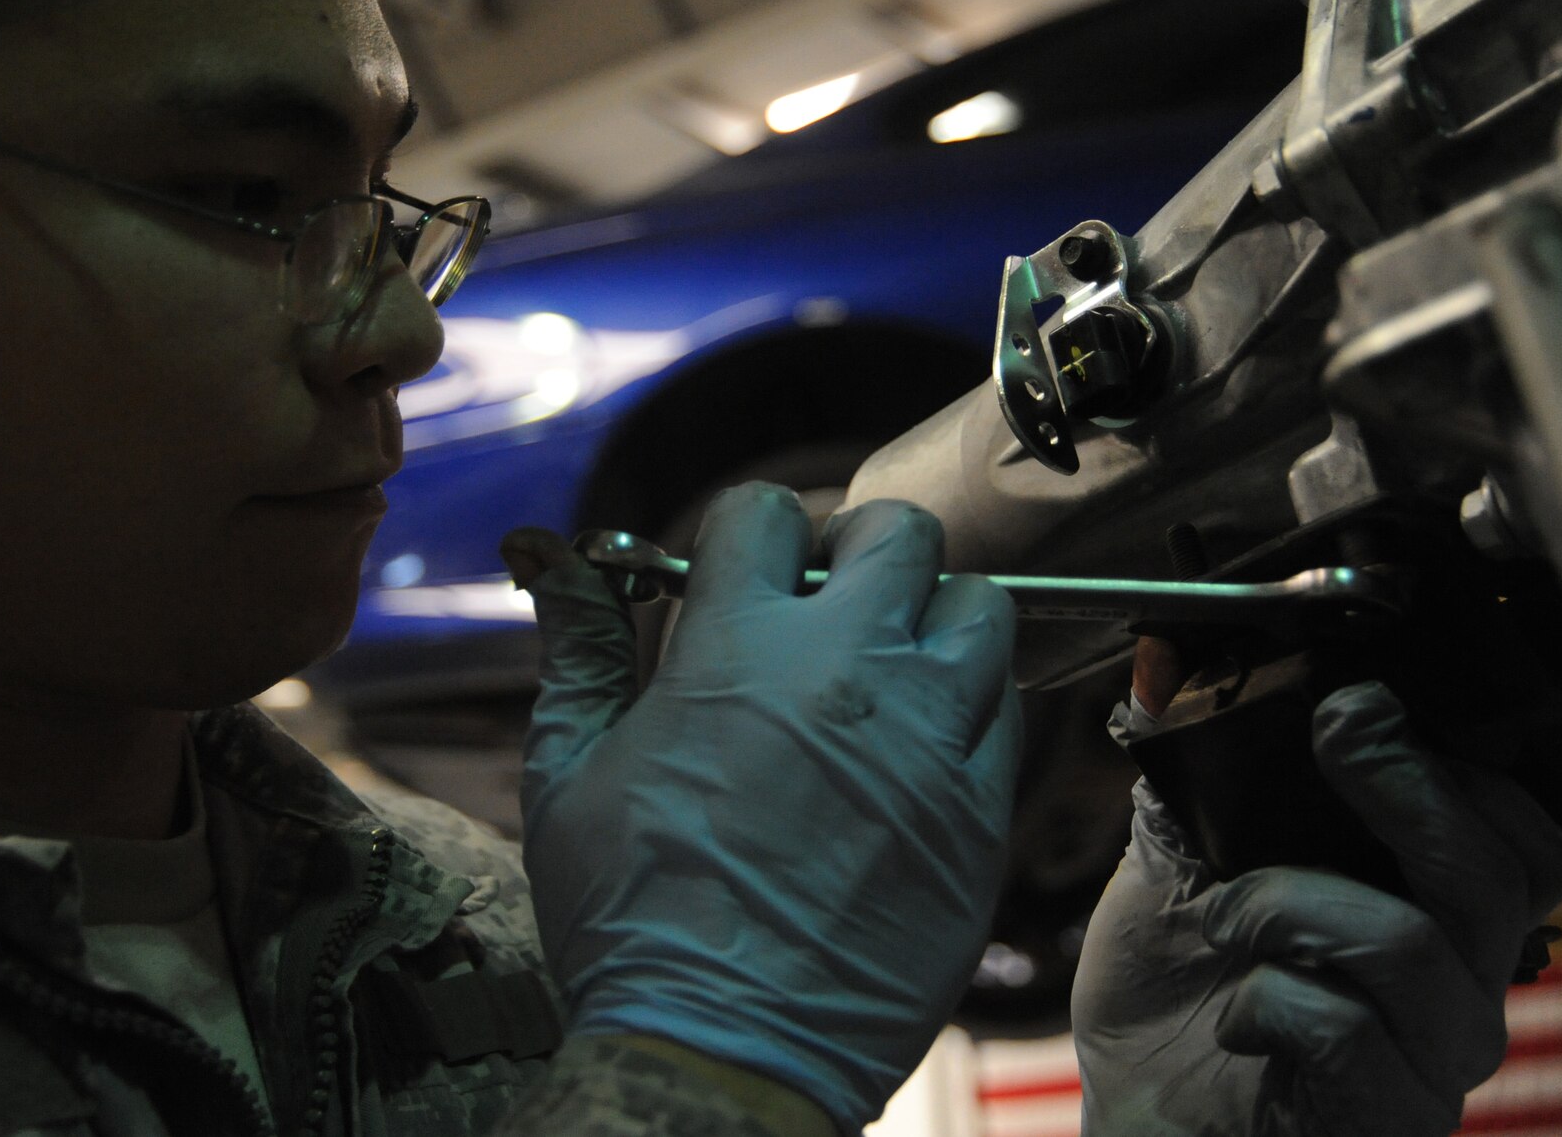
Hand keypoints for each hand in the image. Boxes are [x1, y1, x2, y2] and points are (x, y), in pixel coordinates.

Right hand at [503, 485, 1022, 1130]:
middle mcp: (847, 672)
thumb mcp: (568, 773)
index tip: (738, 570)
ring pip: (980, 608)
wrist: (724, 1049)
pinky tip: (920, 745)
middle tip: (826, 601)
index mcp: (736, 650)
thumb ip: (579, 650)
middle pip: (900, 533)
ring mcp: (928, 739)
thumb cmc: (631, 914)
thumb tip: (554, 562)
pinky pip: (1006, 713)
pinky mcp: (978, 812)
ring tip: (888, 668)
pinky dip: (969, 707)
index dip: (747, 530)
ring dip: (932, 618)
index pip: (767, 511)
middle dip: (859, 548)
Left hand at [1071, 681, 1561, 1135]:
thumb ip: (1191, 780)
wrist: (1137, 1123)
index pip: (1522, 838)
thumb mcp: (1176, 868)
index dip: (1463, 765)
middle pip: (1502, 872)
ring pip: (1411, 944)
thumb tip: (1161, 672)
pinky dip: (1267, 1002)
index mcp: (1427, 914)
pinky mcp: (1386, 1118)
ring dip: (1290, 904)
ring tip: (1224, 921)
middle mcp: (1454, 986)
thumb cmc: (1173, 1001)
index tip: (1362, 705)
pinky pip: (1349, 1031)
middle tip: (1336, 740)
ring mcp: (1429, 1061)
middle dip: (1411, 788)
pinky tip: (1233, 1020)